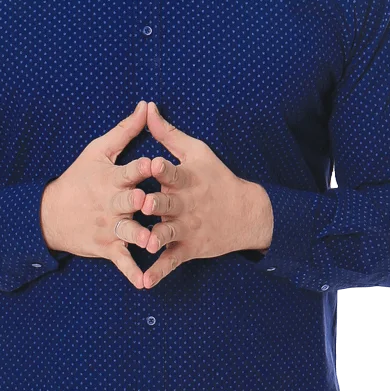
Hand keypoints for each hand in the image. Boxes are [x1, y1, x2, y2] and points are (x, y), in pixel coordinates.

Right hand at [40, 101, 155, 289]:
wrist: (52, 213)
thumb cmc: (80, 177)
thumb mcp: (98, 150)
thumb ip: (126, 130)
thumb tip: (145, 106)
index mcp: (112, 178)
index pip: (129, 170)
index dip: (142, 167)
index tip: (156, 161)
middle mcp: (112, 203)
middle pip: (128, 202)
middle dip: (139, 201)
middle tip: (149, 201)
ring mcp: (110, 227)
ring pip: (128, 233)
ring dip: (140, 237)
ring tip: (153, 242)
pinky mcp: (108, 247)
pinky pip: (123, 262)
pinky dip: (133, 273)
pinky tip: (146, 283)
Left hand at [139, 102, 273, 288]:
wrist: (245, 213)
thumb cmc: (215, 176)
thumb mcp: (196, 151)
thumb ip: (168, 133)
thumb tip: (147, 107)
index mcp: (186, 179)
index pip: (174, 171)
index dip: (163, 168)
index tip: (152, 163)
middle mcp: (185, 204)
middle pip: (168, 204)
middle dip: (156, 204)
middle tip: (144, 204)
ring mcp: (187, 228)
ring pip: (168, 234)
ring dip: (156, 238)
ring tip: (144, 243)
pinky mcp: (188, 249)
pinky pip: (171, 262)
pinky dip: (159, 272)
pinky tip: (144, 283)